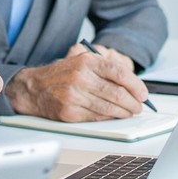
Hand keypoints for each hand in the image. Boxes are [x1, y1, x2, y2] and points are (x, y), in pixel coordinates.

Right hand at [5, 43, 148, 121]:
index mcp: (87, 61)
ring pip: (109, 107)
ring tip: (130, 112)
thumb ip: (105, 69)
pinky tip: (114, 115)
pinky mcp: (70, 112)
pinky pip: (97, 116)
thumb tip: (132, 84)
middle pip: (117, 93)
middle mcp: (81, 77)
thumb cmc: (62, 75)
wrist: (34, 88)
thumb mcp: (82, 61)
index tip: (143, 94)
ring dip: (124, 112)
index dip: (136, 85)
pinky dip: (109, 117)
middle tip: (139, 106)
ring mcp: (75, 95)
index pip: (119, 73)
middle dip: (133, 102)